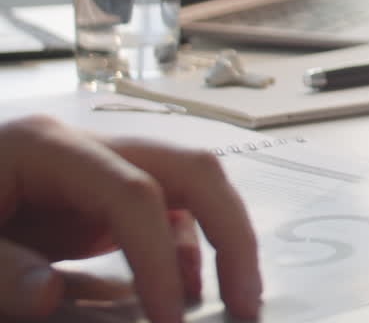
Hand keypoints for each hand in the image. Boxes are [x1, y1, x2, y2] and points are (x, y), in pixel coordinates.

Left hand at [0, 116, 259, 321]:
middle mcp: (82, 148)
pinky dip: (185, 251)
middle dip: (230, 230)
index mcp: (41, 147)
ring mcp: (92, 171)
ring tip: (232, 300)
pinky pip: (163, 214)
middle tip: (247, 300)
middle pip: (189, 167)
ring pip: (189, 184)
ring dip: (220, 237)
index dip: (158, 257)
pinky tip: (178, 295)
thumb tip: (51, 294)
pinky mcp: (91, 202)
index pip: (132, 193)